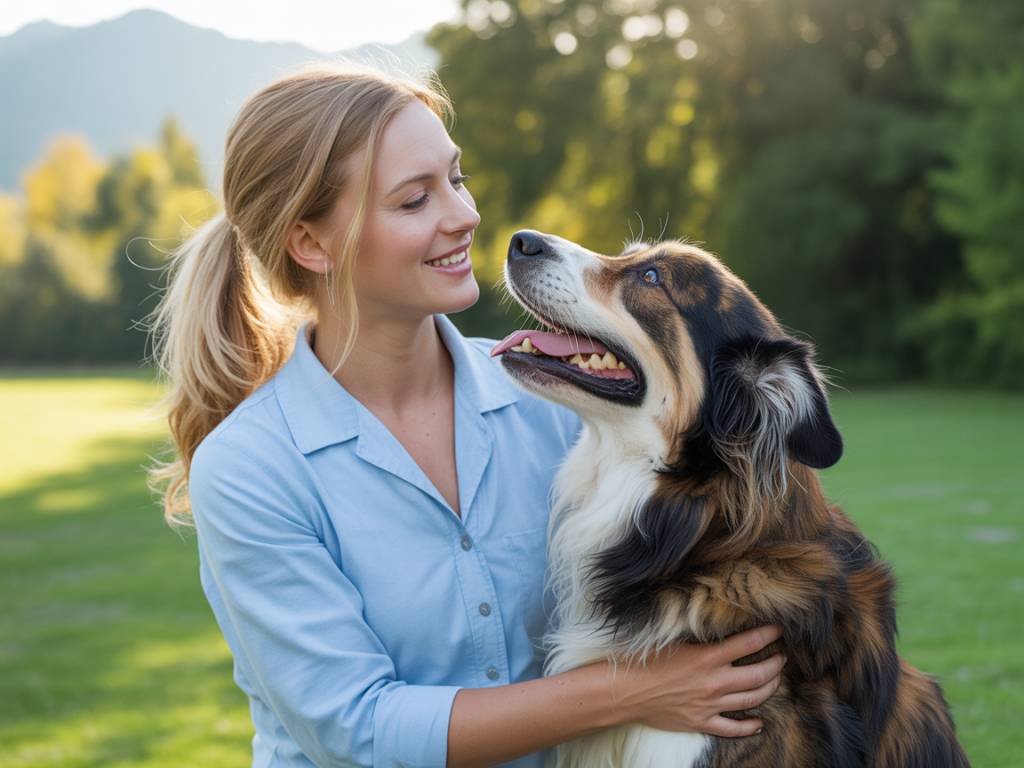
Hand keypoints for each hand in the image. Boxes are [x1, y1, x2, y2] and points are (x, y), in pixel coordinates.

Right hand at [608, 625, 784, 737]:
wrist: (626, 691)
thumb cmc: (645, 661)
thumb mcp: (674, 640)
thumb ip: (699, 636)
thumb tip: (716, 623)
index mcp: (708, 657)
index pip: (749, 643)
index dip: (768, 635)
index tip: (778, 630)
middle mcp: (714, 682)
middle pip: (758, 675)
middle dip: (775, 665)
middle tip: (782, 658)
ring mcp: (710, 705)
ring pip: (752, 699)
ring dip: (769, 689)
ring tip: (776, 680)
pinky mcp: (702, 722)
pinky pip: (733, 728)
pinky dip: (749, 726)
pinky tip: (758, 722)